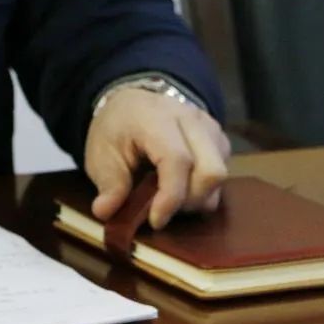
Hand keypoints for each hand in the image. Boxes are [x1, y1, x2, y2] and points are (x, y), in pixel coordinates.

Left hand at [84, 87, 230, 228]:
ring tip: (170, 198)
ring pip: (220, 176)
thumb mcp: (100, 154)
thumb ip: (108, 184)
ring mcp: (210, 128)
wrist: (133, 102)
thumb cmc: (117, 129)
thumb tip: (105, 212)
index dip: (170, 197)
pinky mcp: (219, 139)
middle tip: (163, 209)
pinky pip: (223, 173)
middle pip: (212, 171)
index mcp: (157, 119)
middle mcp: (191, 120)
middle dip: (190, 201)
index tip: (155, 220)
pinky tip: (181, 187)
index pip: (177, 160)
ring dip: (198, 198)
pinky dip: (204, 190)